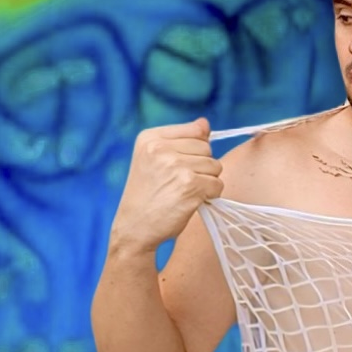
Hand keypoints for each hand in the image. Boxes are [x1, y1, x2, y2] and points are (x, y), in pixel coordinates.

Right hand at [111, 120, 222, 253]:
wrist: (134, 228)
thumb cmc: (147, 195)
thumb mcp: (152, 159)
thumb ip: (180, 139)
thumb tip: (205, 124)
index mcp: (150, 138)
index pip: (196, 130)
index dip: (195, 150)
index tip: (179, 166)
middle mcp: (161, 148)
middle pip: (207, 148)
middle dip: (201, 167)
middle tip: (179, 183)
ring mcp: (176, 166)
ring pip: (215, 166)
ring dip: (206, 182)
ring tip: (184, 192)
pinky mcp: (190, 185)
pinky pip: (217, 184)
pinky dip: (210, 196)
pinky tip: (191, 201)